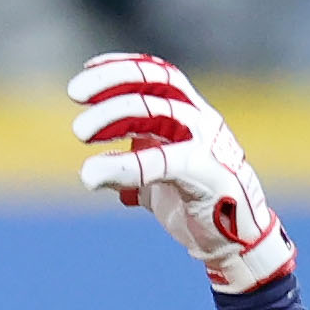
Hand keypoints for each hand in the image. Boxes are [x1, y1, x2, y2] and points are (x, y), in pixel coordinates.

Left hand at [70, 54, 294, 294]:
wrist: (235, 241)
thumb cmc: (197, 204)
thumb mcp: (157, 180)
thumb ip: (130, 168)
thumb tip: (92, 171)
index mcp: (189, 114)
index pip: (157, 75)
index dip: (121, 68)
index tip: (84, 75)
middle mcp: (200, 120)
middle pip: (155, 85)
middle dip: (111, 87)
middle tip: (74, 104)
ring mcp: (207, 143)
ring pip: (159, 112)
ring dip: (114, 115)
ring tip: (80, 132)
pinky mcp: (208, 173)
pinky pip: (164, 160)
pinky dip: (124, 165)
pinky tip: (93, 173)